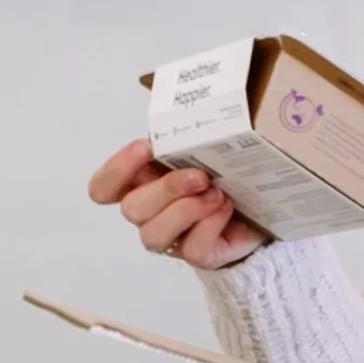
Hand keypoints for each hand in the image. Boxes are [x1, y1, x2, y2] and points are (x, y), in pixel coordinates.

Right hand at [88, 135, 270, 269]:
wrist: (261, 207)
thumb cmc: (223, 175)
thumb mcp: (201, 149)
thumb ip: (181, 137)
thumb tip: (173, 107)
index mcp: (141, 184)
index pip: (102, 187)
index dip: (116, 170)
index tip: (145, 148)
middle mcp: (149, 214)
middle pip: (132, 209)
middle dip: (166, 188)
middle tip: (199, 175)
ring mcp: (171, 238)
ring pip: (153, 234)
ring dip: (186, 209)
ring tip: (216, 193)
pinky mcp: (198, 255)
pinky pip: (192, 247)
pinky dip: (209, 224)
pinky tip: (226, 207)